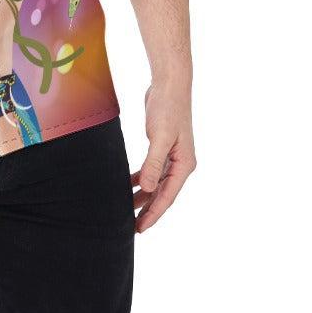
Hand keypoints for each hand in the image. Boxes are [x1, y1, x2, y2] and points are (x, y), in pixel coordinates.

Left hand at [131, 80, 195, 233]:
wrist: (170, 84)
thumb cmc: (168, 108)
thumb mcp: (160, 137)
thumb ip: (154, 163)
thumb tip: (149, 189)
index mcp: (184, 165)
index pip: (167, 197)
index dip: (153, 214)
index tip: (140, 228)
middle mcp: (181, 164)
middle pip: (162, 194)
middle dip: (148, 210)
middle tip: (132, 227)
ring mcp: (172, 156)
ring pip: (156, 183)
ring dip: (143, 196)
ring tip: (127, 209)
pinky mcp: (162, 147)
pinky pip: (152, 170)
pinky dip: (141, 178)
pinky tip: (129, 184)